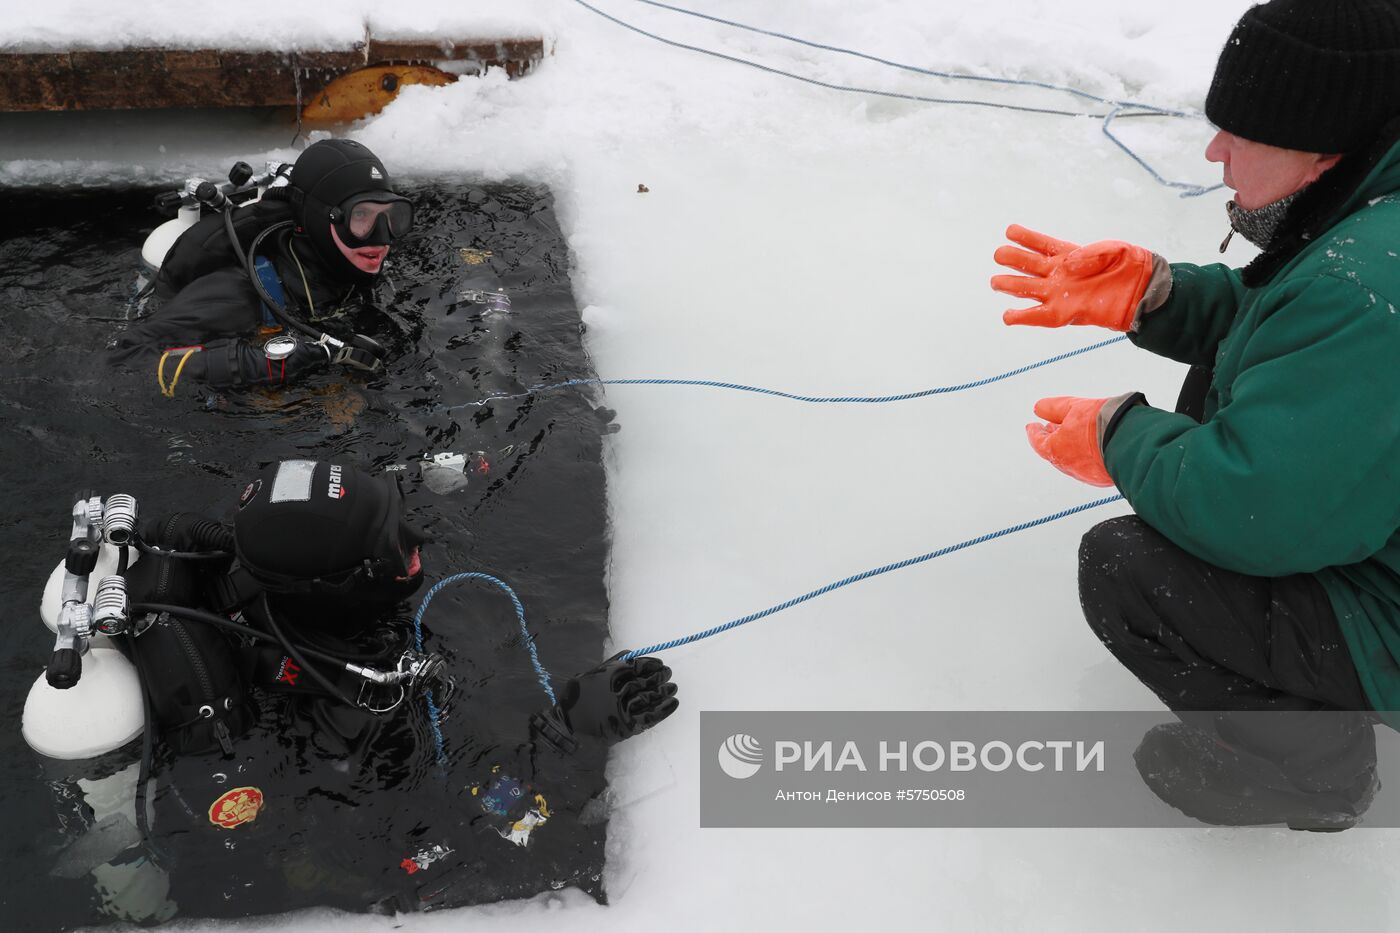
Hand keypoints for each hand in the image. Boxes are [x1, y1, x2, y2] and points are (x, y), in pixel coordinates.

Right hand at [557, 654, 678, 743]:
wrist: (567, 721)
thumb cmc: (580, 695)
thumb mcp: (593, 673)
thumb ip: (613, 662)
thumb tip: (633, 654)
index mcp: (609, 675)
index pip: (637, 666)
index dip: (651, 665)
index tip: (661, 664)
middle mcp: (617, 690)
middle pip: (645, 681)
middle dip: (659, 677)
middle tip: (669, 674)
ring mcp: (622, 708)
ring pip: (649, 697)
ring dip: (664, 692)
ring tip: (673, 688)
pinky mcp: (625, 725)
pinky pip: (650, 716)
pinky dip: (664, 710)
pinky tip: (673, 703)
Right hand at [992, 225, 1155, 330]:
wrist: (1142, 291)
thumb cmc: (1129, 266)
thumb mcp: (1113, 249)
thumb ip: (1088, 254)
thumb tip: (1066, 264)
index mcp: (1068, 254)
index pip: (1040, 244)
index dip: (1025, 237)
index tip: (1010, 231)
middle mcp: (1058, 274)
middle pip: (1027, 265)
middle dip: (1011, 259)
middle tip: (1000, 255)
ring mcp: (1058, 293)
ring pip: (1027, 288)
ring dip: (1010, 285)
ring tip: (996, 283)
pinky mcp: (1063, 313)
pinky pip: (1038, 316)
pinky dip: (1022, 317)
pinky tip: (1008, 315)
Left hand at [1025, 396, 1117, 486]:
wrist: (1133, 439)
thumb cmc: (1103, 422)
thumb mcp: (1073, 407)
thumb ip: (1052, 408)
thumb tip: (1038, 408)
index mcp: (1057, 450)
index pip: (1038, 442)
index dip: (1034, 433)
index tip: (1032, 426)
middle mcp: (1069, 466)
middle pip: (1055, 452)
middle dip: (1052, 439)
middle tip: (1050, 428)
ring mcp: (1087, 474)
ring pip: (1073, 461)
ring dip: (1069, 448)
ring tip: (1072, 434)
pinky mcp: (1104, 478)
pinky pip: (1091, 466)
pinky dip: (1086, 456)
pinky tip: (1092, 447)